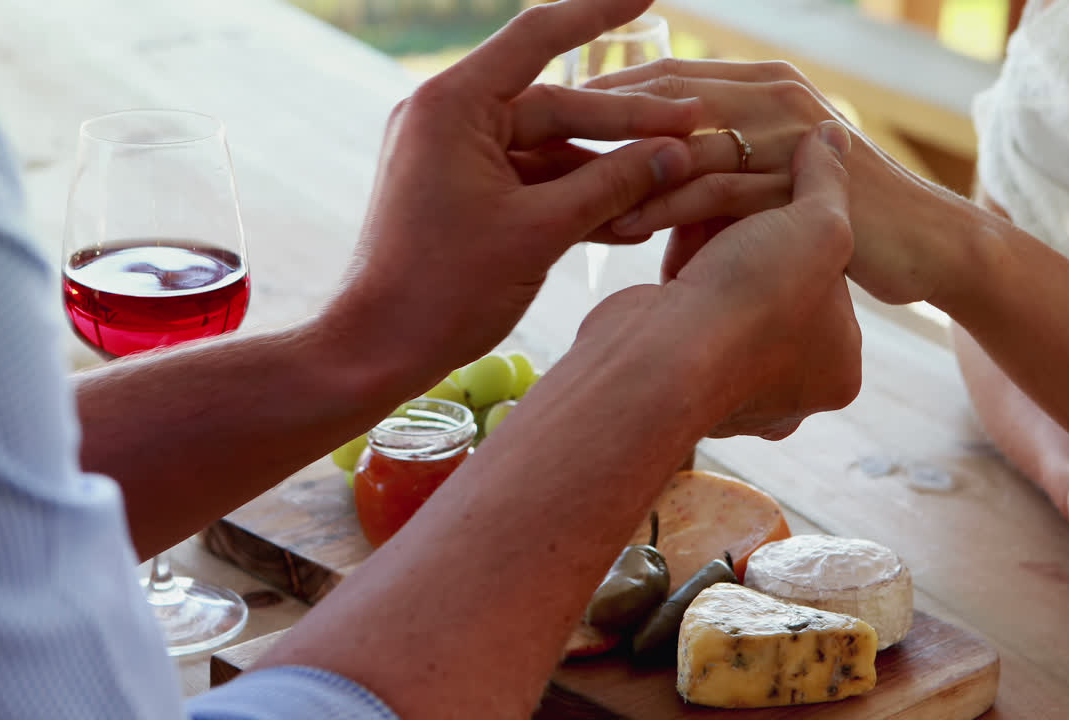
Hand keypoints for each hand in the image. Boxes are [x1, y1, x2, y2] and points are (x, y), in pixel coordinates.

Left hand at [325, 0, 701, 385]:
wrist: (378, 349)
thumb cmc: (445, 290)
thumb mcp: (540, 232)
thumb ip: (612, 185)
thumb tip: (677, 153)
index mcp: (453, 106)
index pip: (539, 37)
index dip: (599, 11)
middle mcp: (447, 119)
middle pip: (553, 104)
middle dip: (623, 124)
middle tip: (690, 127)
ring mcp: (451, 157)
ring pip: (545, 148)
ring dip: (602, 170)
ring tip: (669, 184)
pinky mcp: (458, 193)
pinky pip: (526, 181)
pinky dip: (571, 197)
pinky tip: (627, 220)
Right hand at [572, 121, 861, 439]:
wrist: (659, 355)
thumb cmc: (754, 301)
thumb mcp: (817, 227)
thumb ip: (828, 182)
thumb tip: (832, 136)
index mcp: (837, 370)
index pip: (835, 282)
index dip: (811, 228)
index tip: (791, 191)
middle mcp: (788, 385)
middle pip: (779, 280)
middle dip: (760, 231)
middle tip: (751, 182)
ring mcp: (729, 376)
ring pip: (731, 282)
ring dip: (719, 234)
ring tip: (707, 191)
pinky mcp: (679, 353)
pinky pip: (692, 290)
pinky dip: (687, 253)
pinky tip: (675, 214)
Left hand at [580, 59, 958, 306]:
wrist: (925, 243)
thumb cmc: (828, 217)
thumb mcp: (760, 187)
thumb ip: (701, 180)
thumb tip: (633, 205)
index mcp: (759, 83)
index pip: (665, 73)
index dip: (602, 90)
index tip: (543, 117)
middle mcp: (772, 94)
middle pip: (665, 95)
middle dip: (599, 119)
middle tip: (535, 147)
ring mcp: (791, 133)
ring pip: (687, 139)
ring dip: (624, 164)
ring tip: (565, 192)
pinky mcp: (803, 178)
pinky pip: (720, 187)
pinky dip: (667, 205)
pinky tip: (622, 224)